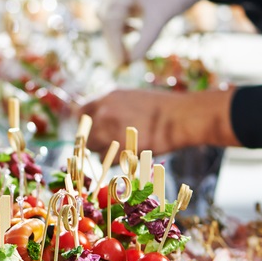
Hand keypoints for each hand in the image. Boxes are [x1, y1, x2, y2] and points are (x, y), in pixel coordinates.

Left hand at [83, 88, 240, 153]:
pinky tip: (132, 154)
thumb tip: (98, 119)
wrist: (180, 117)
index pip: (81, 113)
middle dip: (96, 141)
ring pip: (95, 150)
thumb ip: (112, 107)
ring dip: (106, 153)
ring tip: (125, 148)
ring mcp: (109, 131)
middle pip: (86, 135)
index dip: (87, 125)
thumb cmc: (162, 108)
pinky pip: (109, 162)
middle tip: (111, 144)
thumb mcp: (132, 98)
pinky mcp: (119, 149)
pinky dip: (118, 162)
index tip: (93, 132)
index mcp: (106, 98)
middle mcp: (103, 113)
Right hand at [99, 0, 209, 65]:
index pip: (112, 21)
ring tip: (128, 49)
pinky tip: (135, 31)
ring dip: (116, 34)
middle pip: (107, 21)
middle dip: (114, 42)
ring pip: (110, 18)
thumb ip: (146, 40)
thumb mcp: (161, 19)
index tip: (121, 64)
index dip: (114, 45)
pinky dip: (122, 26)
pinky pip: (118, 14)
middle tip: (123, 62)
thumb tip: (133, 62)